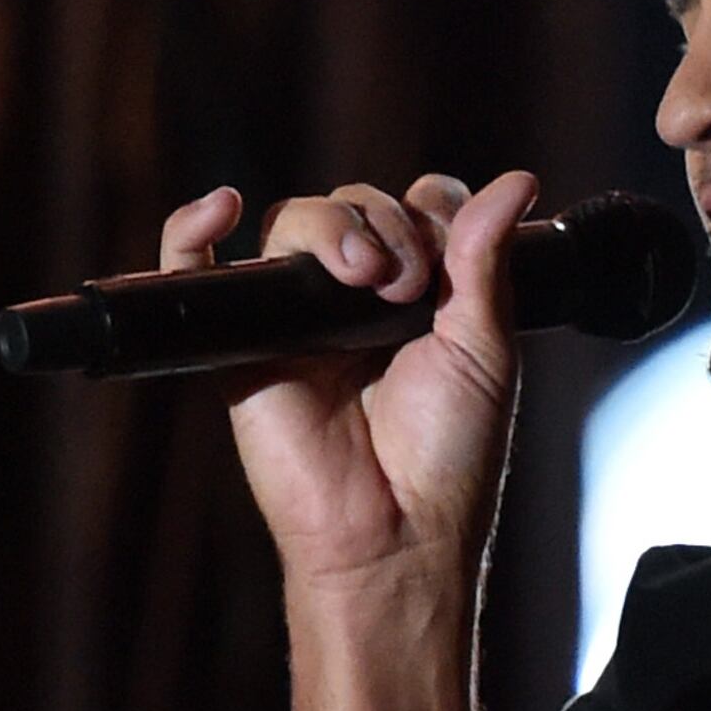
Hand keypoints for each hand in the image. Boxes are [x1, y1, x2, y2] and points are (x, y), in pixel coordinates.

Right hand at [162, 168, 542, 588]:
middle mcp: (351, 300)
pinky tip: (221, 208)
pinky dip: (192, 227)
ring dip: (331, 226)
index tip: (447, 254)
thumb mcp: (484, 344)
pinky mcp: (241, 343)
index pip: (410, 205)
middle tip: (406, 284)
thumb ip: (486, 257)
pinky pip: (195, 267)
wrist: (398, 528)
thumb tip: (517, 182)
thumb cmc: (448, 455)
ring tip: (364, 278)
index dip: (426, 209)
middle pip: (350, 202)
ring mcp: (295, 317)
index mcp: (414, 296)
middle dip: (385, 223)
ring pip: (291, 221)